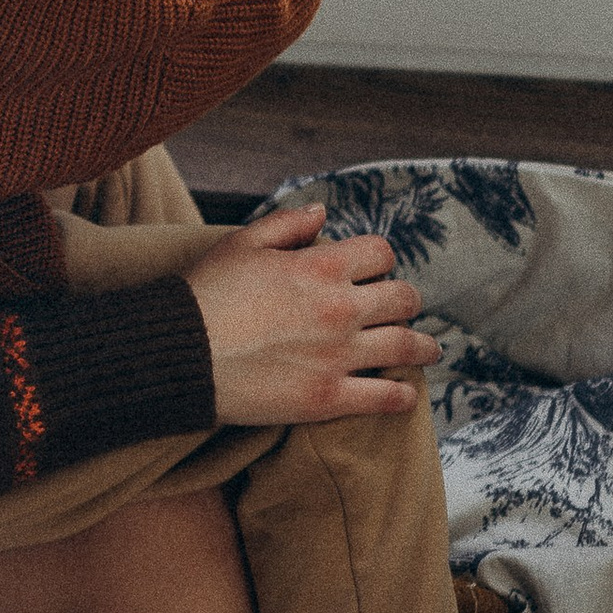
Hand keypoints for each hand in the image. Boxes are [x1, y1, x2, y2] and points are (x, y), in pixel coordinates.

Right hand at [185, 198, 441, 423]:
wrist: (183, 353)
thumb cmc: (207, 293)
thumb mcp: (243, 243)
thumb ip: (288, 225)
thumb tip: (324, 214)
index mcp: (321, 267)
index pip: (380, 253)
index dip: (379, 259)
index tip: (375, 270)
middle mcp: (340, 309)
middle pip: (402, 298)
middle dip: (406, 299)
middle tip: (404, 306)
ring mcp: (339, 356)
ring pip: (405, 345)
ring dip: (422, 345)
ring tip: (429, 348)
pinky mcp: (328, 398)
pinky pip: (384, 397)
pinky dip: (402, 395)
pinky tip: (407, 393)